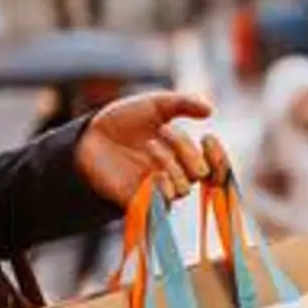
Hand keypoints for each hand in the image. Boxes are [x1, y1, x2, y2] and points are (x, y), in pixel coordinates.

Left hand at [74, 90, 222, 206]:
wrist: (89, 137)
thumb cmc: (122, 121)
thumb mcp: (155, 105)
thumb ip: (183, 103)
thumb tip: (211, 109)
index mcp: (183, 156)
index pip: (215, 167)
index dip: (219, 157)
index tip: (208, 137)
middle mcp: (174, 175)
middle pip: (200, 174)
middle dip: (187, 151)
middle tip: (164, 131)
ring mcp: (158, 190)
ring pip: (183, 187)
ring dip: (170, 163)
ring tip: (149, 144)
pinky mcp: (141, 203)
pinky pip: (163, 205)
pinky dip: (164, 189)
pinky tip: (154, 173)